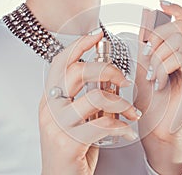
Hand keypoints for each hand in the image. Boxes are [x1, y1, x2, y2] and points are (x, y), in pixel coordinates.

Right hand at [39, 31, 139, 174]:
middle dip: (107, 70)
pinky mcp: (69, 143)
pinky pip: (102, 124)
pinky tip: (128, 131)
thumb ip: (88, 100)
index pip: (60, 63)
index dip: (79, 45)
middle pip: (77, 71)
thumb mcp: (78, 119)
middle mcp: (50, 109)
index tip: (97, 34)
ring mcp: (57, 126)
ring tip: (132, 112)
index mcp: (51, 99)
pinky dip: (121, 126)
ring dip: (120, 103)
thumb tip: (109, 81)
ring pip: (95, 97)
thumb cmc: (73, 148)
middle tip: (124, 81)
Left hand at [135, 1, 181, 173]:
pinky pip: (181, 57)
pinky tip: (159, 81)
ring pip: (179, 41)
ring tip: (152, 75)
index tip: (161, 4)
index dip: (177, 11)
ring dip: (158, 55)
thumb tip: (146, 17)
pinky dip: (163, 66)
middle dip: (158, 37)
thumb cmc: (149, 104)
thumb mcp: (144, 67)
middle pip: (180, 28)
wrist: (155, 131)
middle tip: (146, 55)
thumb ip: (147, 44)